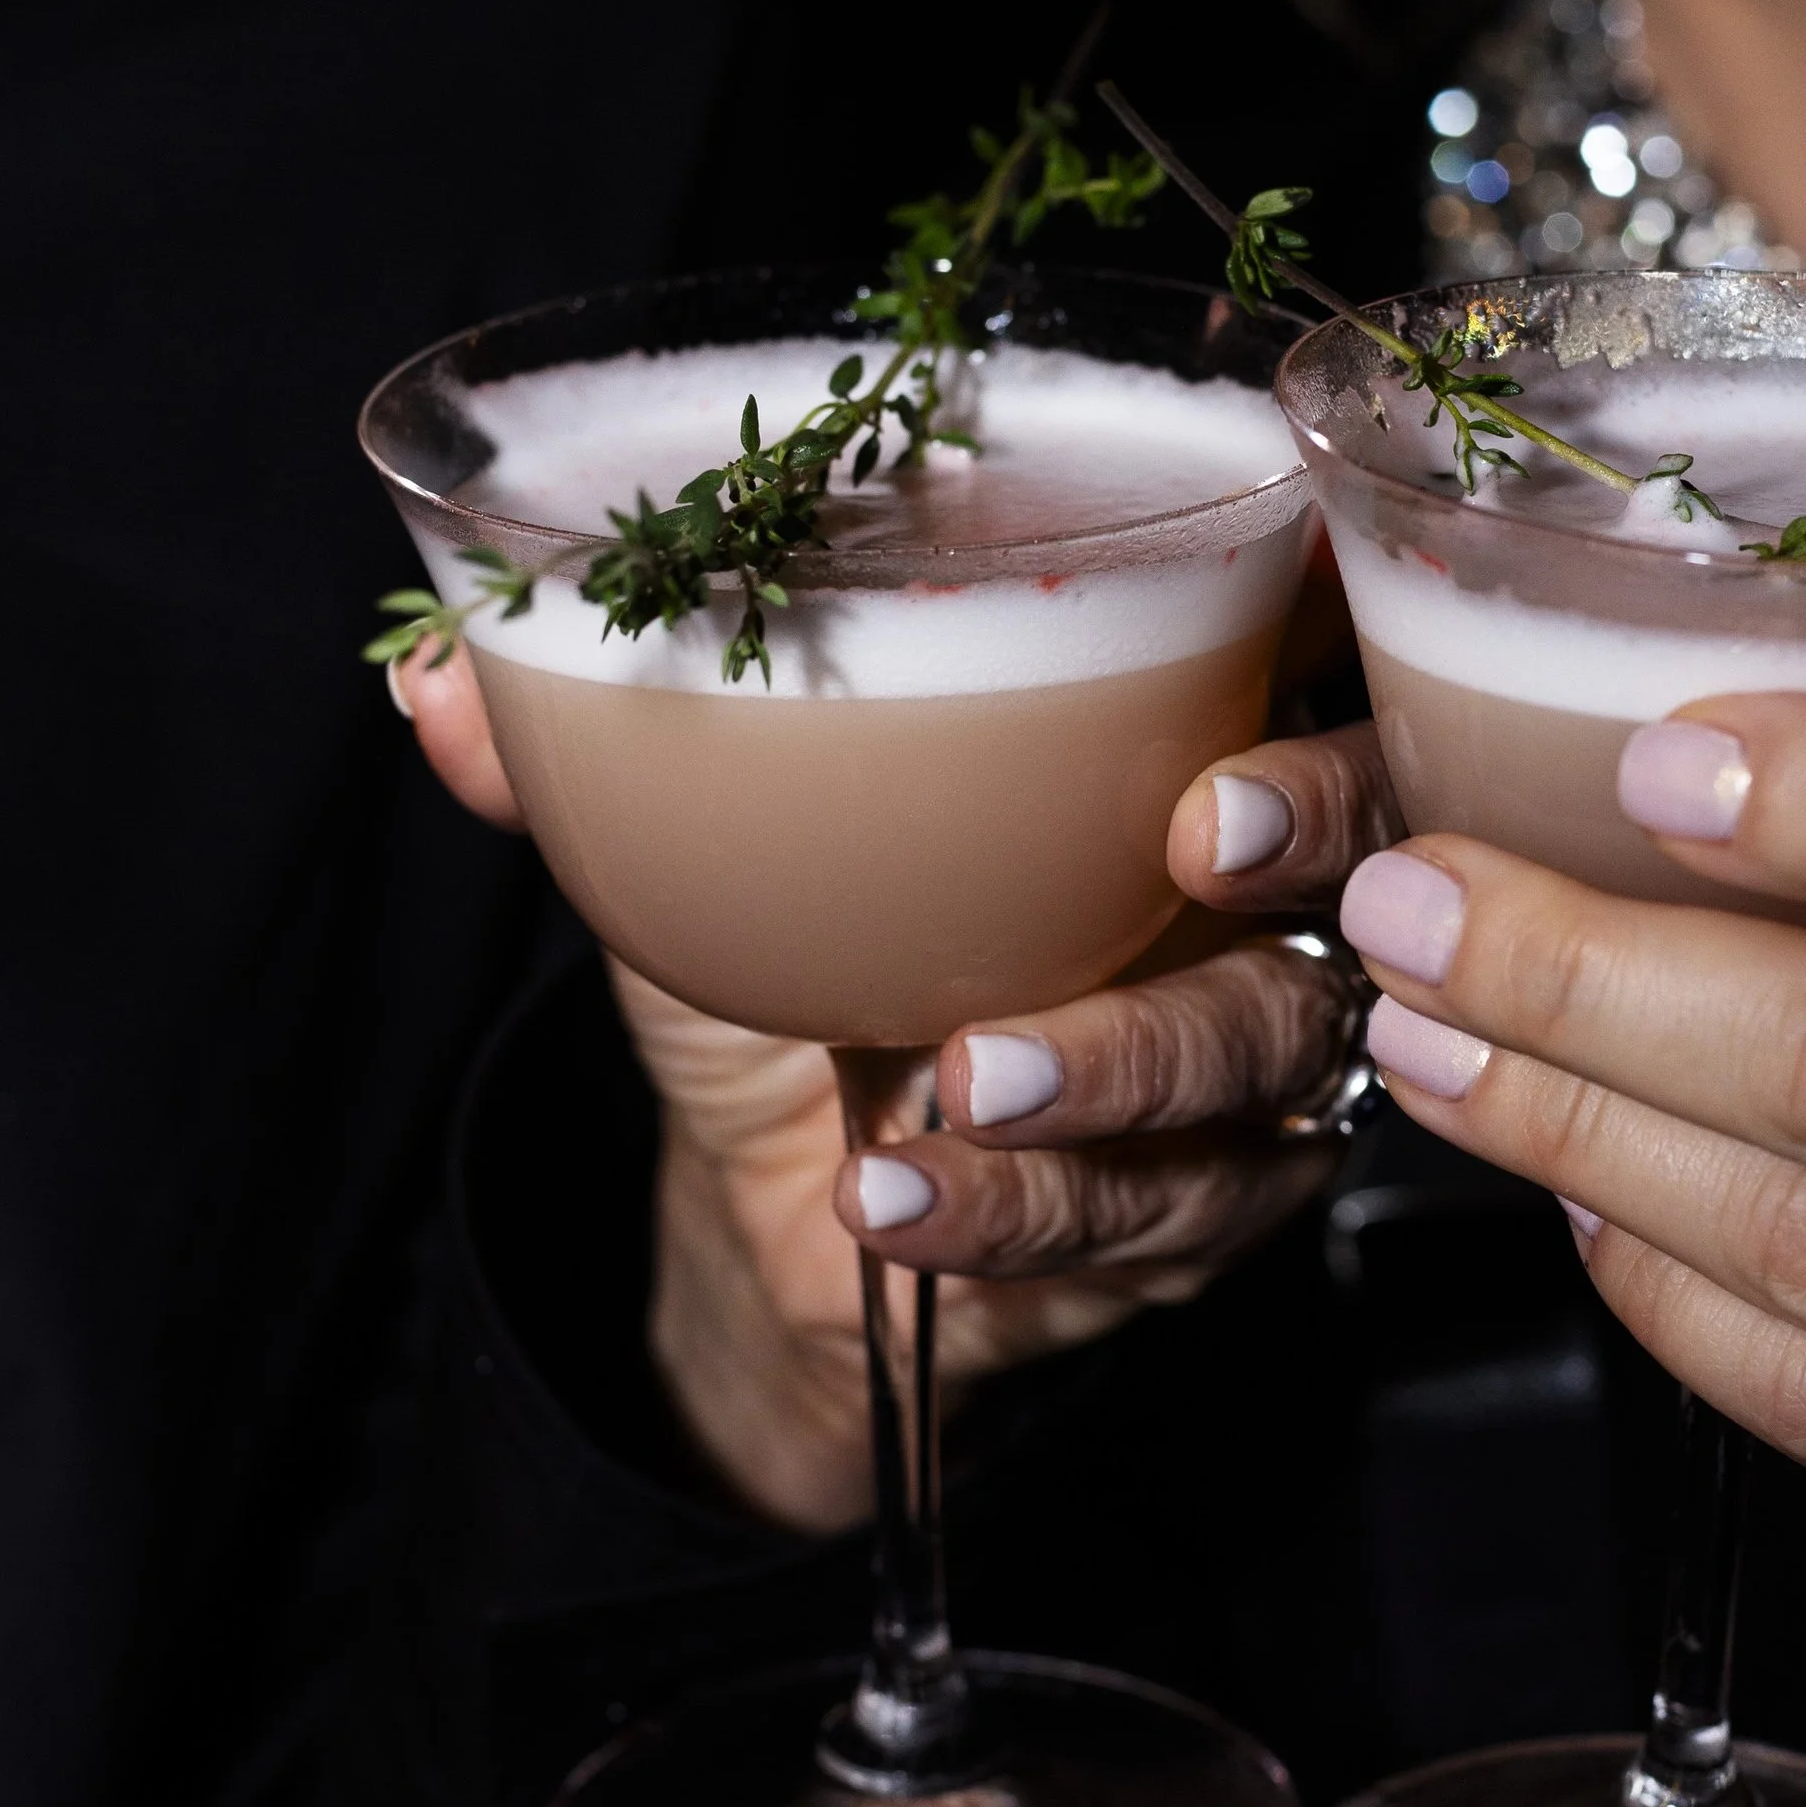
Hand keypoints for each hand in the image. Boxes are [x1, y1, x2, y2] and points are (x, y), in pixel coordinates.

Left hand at [392, 648, 1402, 1529]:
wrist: (787, 1221)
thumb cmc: (796, 980)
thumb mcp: (704, 856)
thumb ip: (601, 760)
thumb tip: (433, 678)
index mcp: (1165, 749)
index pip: (1319, 647)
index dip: (1330, 613)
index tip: (1278, 581)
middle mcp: (1246, 901)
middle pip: (1372, 851)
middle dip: (1309, 831)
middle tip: (1199, 839)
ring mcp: (1245, 1070)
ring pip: (1259, 1058)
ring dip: (1119, 1066)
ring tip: (968, 1078)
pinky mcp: (1201, 1225)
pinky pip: (1143, 1224)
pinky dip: (1006, 1216)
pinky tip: (896, 1198)